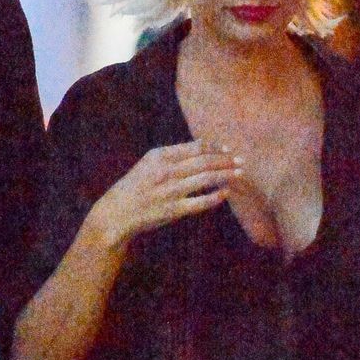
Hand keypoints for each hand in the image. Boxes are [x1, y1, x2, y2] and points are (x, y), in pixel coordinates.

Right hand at [87, 141, 243, 252]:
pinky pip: (200, 202)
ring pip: (206, 178)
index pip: (195, 147)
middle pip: (204, 161)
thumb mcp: (148, 163)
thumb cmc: (135, 187)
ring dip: (226, 175)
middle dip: (226, 160)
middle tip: (241, 160)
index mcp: (160, 156)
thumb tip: (200, 147)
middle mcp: (167, 171)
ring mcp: (171, 191)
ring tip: (239, 173)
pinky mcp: (174, 210)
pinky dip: (215, 196)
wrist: (117, 213)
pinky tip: (226, 193)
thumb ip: (172, 155)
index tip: (228, 149)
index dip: (215, 147)